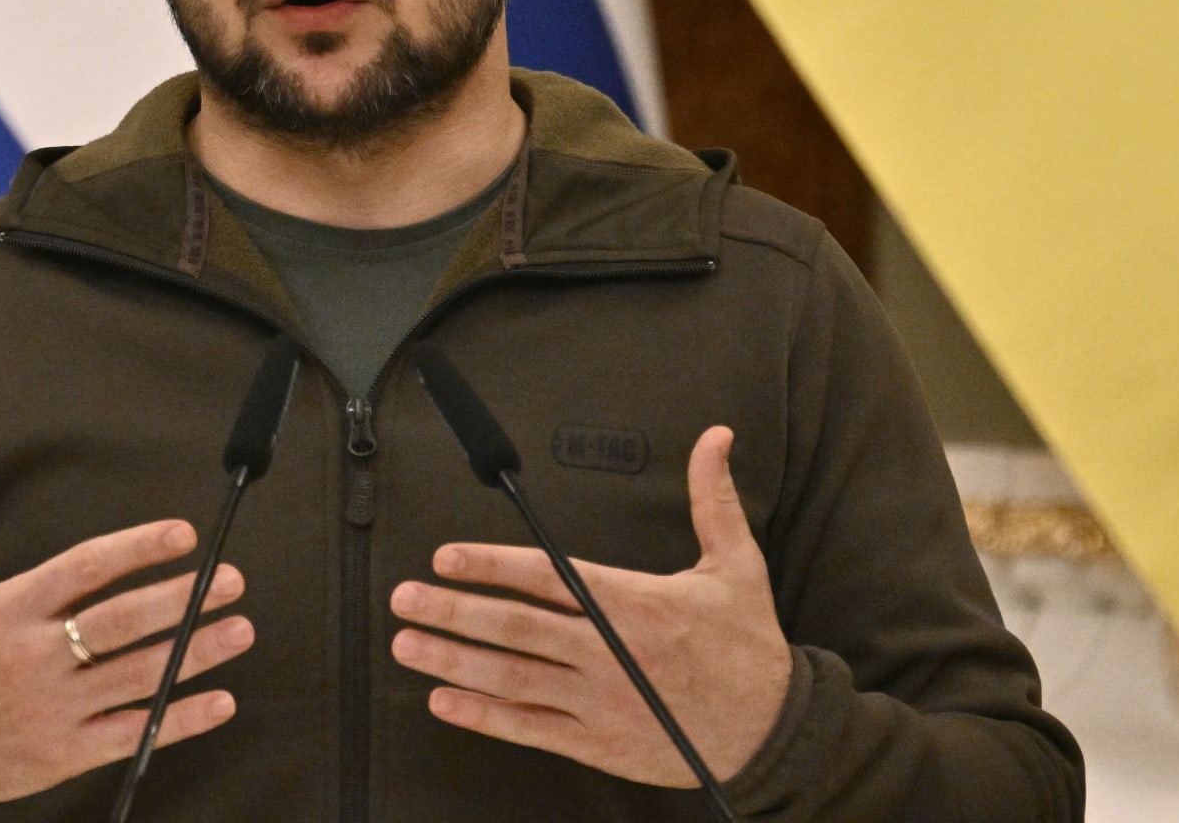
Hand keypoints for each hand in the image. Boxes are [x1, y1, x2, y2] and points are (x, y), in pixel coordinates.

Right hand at [0, 439, 253, 801]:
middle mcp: (34, 656)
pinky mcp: (64, 753)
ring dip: (194, 653)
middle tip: (232, 579)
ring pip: (136, 675)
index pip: (84, 569)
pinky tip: (222, 700)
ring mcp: (53, 708)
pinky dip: (180, 719)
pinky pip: (131, 732)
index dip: (136, 548)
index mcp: (9, 608)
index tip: (183, 534)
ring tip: (241, 628)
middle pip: (120, 622)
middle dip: (181, 599)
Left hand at [389, 426, 789, 786]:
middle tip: (403, 598)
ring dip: (453, 661)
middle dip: (453, 610)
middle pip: (516, 628)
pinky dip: (484, 718)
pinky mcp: (599, 743)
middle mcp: (609, 653)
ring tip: (407, 645)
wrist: (774, 733)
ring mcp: (600, 702)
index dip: (492, 565)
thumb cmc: (749, 645)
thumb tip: (717, 436)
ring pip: (513, 679)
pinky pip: (530, 728)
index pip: (548, 578)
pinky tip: (444, 702)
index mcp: (635, 603)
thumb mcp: (738, 564)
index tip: (445, 555)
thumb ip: (712, 498)